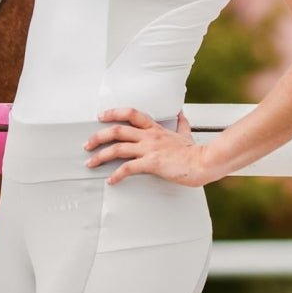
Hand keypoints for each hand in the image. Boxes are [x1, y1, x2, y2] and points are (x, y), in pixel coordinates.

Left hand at [83, 108, 213, 186]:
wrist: (204, 162)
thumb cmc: (195, 152)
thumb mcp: (186, 133)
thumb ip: (181, 124)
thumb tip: (181, 114)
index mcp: (154, 128)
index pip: (130, 113)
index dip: (113, 113)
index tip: (101, 116)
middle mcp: (149, 136)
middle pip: (117, 130)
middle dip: (98, 136)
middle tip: (87, 144)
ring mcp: (149, 149)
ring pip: (118, 148)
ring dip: (101, 155)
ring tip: (90, 162)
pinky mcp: (152, 163)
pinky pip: (129, 168)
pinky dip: (117, 174)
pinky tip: (110, 180)